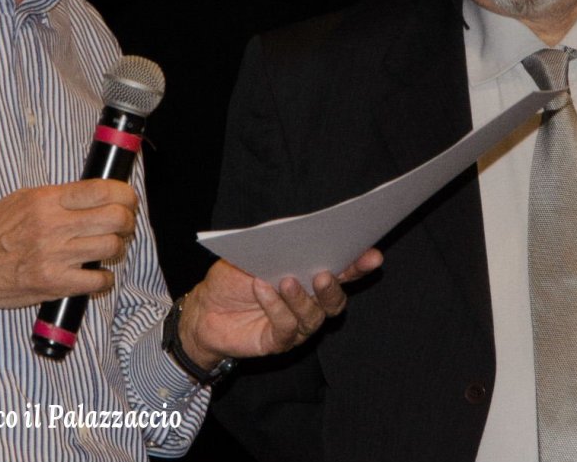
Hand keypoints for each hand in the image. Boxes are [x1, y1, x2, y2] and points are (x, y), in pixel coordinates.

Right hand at [0, 180, 137, 313]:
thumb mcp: (21, 200)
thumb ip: (57, 196)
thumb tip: (93, 193)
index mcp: (46, 201)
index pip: (102, 191)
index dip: (125, 194)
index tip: (127, 199)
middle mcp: (53, 226)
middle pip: (115, 218)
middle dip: (127, 220)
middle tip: (123, 225)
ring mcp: (55, 257)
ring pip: (111, 247)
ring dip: (117, 248)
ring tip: (108, 248)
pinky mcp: (54, 284)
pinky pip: (98, 280)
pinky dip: (104, 279)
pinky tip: (96, 274)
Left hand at [177, 250, 382, 367]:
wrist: (204, 308)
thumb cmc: (233, 277)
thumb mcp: (253, 253)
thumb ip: (277, 247)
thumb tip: (297, 235)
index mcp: (310, 276)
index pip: (342, 270)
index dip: (359, 264)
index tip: (372, 255)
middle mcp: (310, 302)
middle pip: (336, 299)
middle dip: (335, 286)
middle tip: (324, 273)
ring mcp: (297, 325)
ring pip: (314, 316)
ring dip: (301, 298)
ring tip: (287, 280)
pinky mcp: (279, 342)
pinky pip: (287, 327)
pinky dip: (275, 307)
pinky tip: (263, 289)